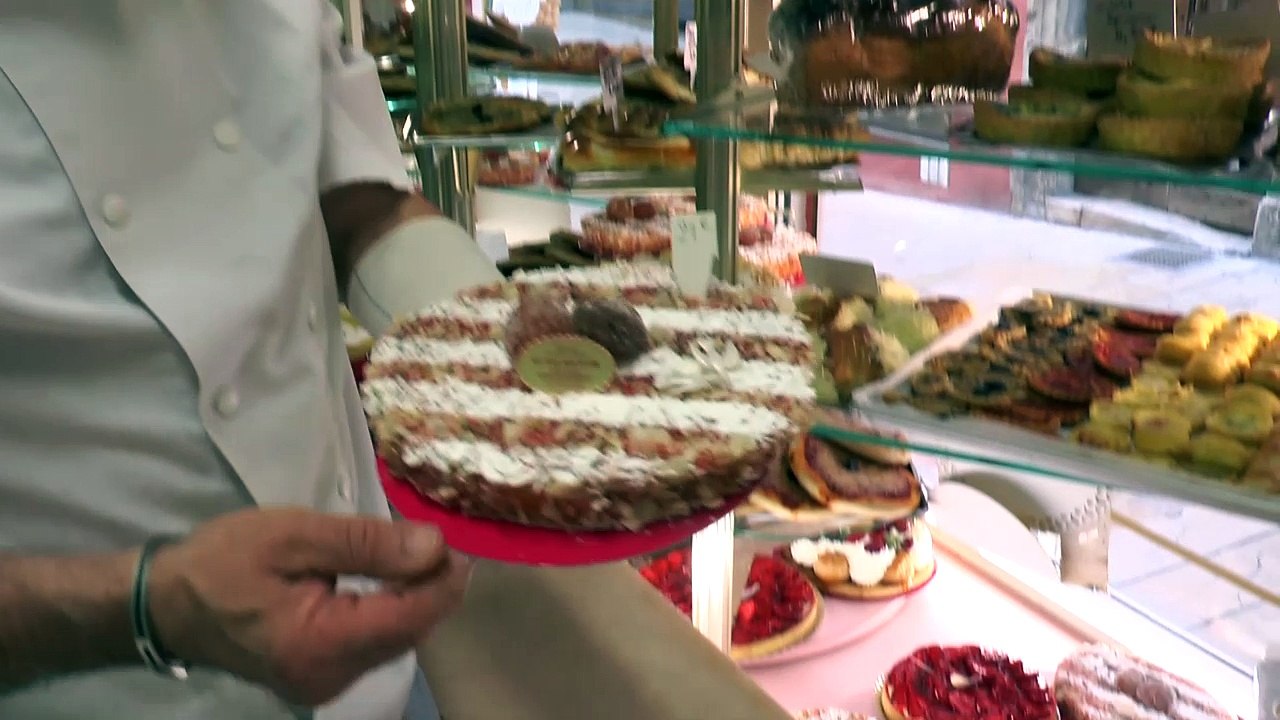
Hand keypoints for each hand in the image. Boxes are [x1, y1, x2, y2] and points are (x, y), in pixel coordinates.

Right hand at [147, 508, 468, 705]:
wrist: (163, 602)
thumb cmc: (222, 561)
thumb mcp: (294, 535)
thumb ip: (367, 543)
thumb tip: (433, 546)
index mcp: (320, 643)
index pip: (408, 619)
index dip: (443, 584)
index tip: (460, 548)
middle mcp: (328, 677)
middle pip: (406, 633)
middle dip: (431, 590)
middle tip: (442, 545)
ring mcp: (322, 683)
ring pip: (392, 642)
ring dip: (413, 601)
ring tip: (420, 556)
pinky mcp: (317, 677)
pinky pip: (370, 646)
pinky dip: (387, 613)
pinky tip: (390, 582)